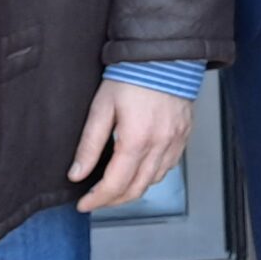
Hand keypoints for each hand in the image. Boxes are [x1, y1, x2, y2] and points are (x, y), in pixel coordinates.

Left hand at [72, 82, 193, 210]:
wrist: (164, 54)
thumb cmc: (132, 75)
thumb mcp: (101, 107)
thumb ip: (89, 145)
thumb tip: (76, 174)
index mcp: (137, 139)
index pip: (115, 184)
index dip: (97, 200)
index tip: (84, 205)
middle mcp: (160, 144)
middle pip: (136, 189)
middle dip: (113, 201)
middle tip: (96, 200)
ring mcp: (175, 141)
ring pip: (154, 181)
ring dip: (133, 190)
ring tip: (115, 187)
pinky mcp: (184, 134)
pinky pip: (169, 166)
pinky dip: (152, 175)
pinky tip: (140, 170)